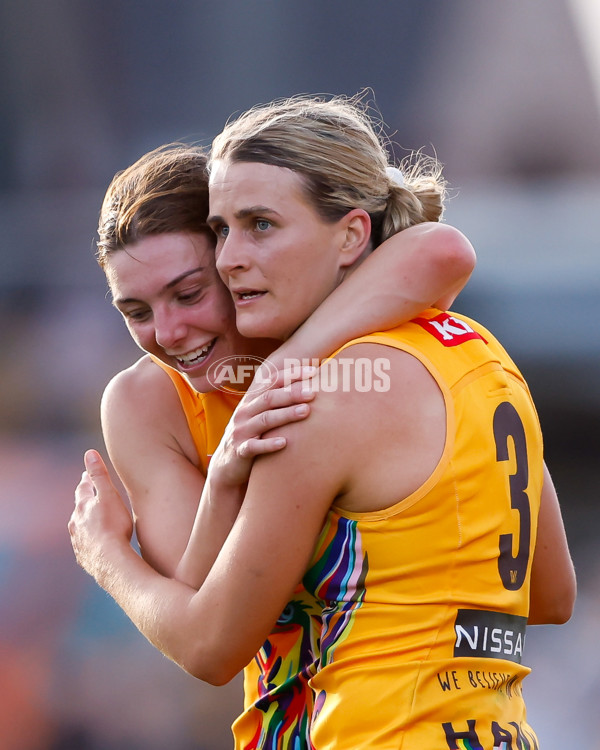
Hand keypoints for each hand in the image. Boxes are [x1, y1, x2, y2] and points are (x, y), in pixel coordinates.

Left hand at [69, 450, 133, 582]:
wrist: (111, 560)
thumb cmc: (114, 526)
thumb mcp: (109, 495)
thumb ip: (99, 475)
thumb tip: (89, 453)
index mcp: (83, 506)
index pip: (83, 489)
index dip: (86, 480)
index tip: (86, 475)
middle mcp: (76, 523)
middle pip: (79, 508)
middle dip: (84, 501)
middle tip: (89, 496)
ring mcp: (78, 541)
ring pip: (80, 527)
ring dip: (85, 522)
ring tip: (92, 521)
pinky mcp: (84, 556)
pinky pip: (85, 545)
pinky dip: (90, 541)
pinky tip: (96, 544)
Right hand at [209, 366, 315, 487]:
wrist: (226, 466)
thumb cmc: (253, 436)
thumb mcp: (261, 415)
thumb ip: (278, 401)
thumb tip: (310, 385)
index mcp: (251, 400)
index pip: (271, 381)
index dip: (291, 375)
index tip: (313, 371)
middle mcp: (244, 412)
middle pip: (269, 398)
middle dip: (292, 393)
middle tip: (313, 392)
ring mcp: (241, 431)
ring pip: (264, 420)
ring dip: (286, 415)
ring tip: (306, 411)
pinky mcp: (239, 451)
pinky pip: (253, 446)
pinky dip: (268, 444)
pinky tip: (284, 443)